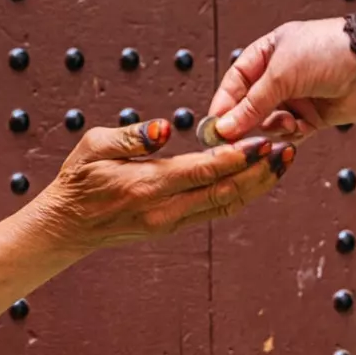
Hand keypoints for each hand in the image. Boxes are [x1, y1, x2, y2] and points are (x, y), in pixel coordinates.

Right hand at [0, 117, 293, 326]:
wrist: (66, 227)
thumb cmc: (77, 180)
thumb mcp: (94, 146)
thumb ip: (132, 136)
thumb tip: (166, 127)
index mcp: (147, 186)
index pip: (204, 170)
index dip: (239, 157)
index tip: (266, 140)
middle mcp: (164, 210)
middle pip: (225, 192)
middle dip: (261, 172)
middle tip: (289, 148)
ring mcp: (170, 223)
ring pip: (225, 205)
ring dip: (257, 186)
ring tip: (283, 163)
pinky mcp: (172, 227)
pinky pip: (215, 211)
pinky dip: (240, 194)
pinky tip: (256, 178)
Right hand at [206, 17, 355, 142]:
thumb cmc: (330, 52)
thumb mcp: (282, 74)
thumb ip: (251, 104)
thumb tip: (223, 129)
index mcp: (267, 53)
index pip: (234, 83)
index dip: (222, 106)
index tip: (213, 129)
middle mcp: (279, 76)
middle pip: (248, 108)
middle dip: (245, 123)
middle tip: (237, 142)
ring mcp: (296, 97)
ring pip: (268, 124)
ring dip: (272, 129)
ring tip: (286, 124)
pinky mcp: (312, 117)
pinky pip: (289, 134)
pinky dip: (290, 136)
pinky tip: (297, 131)